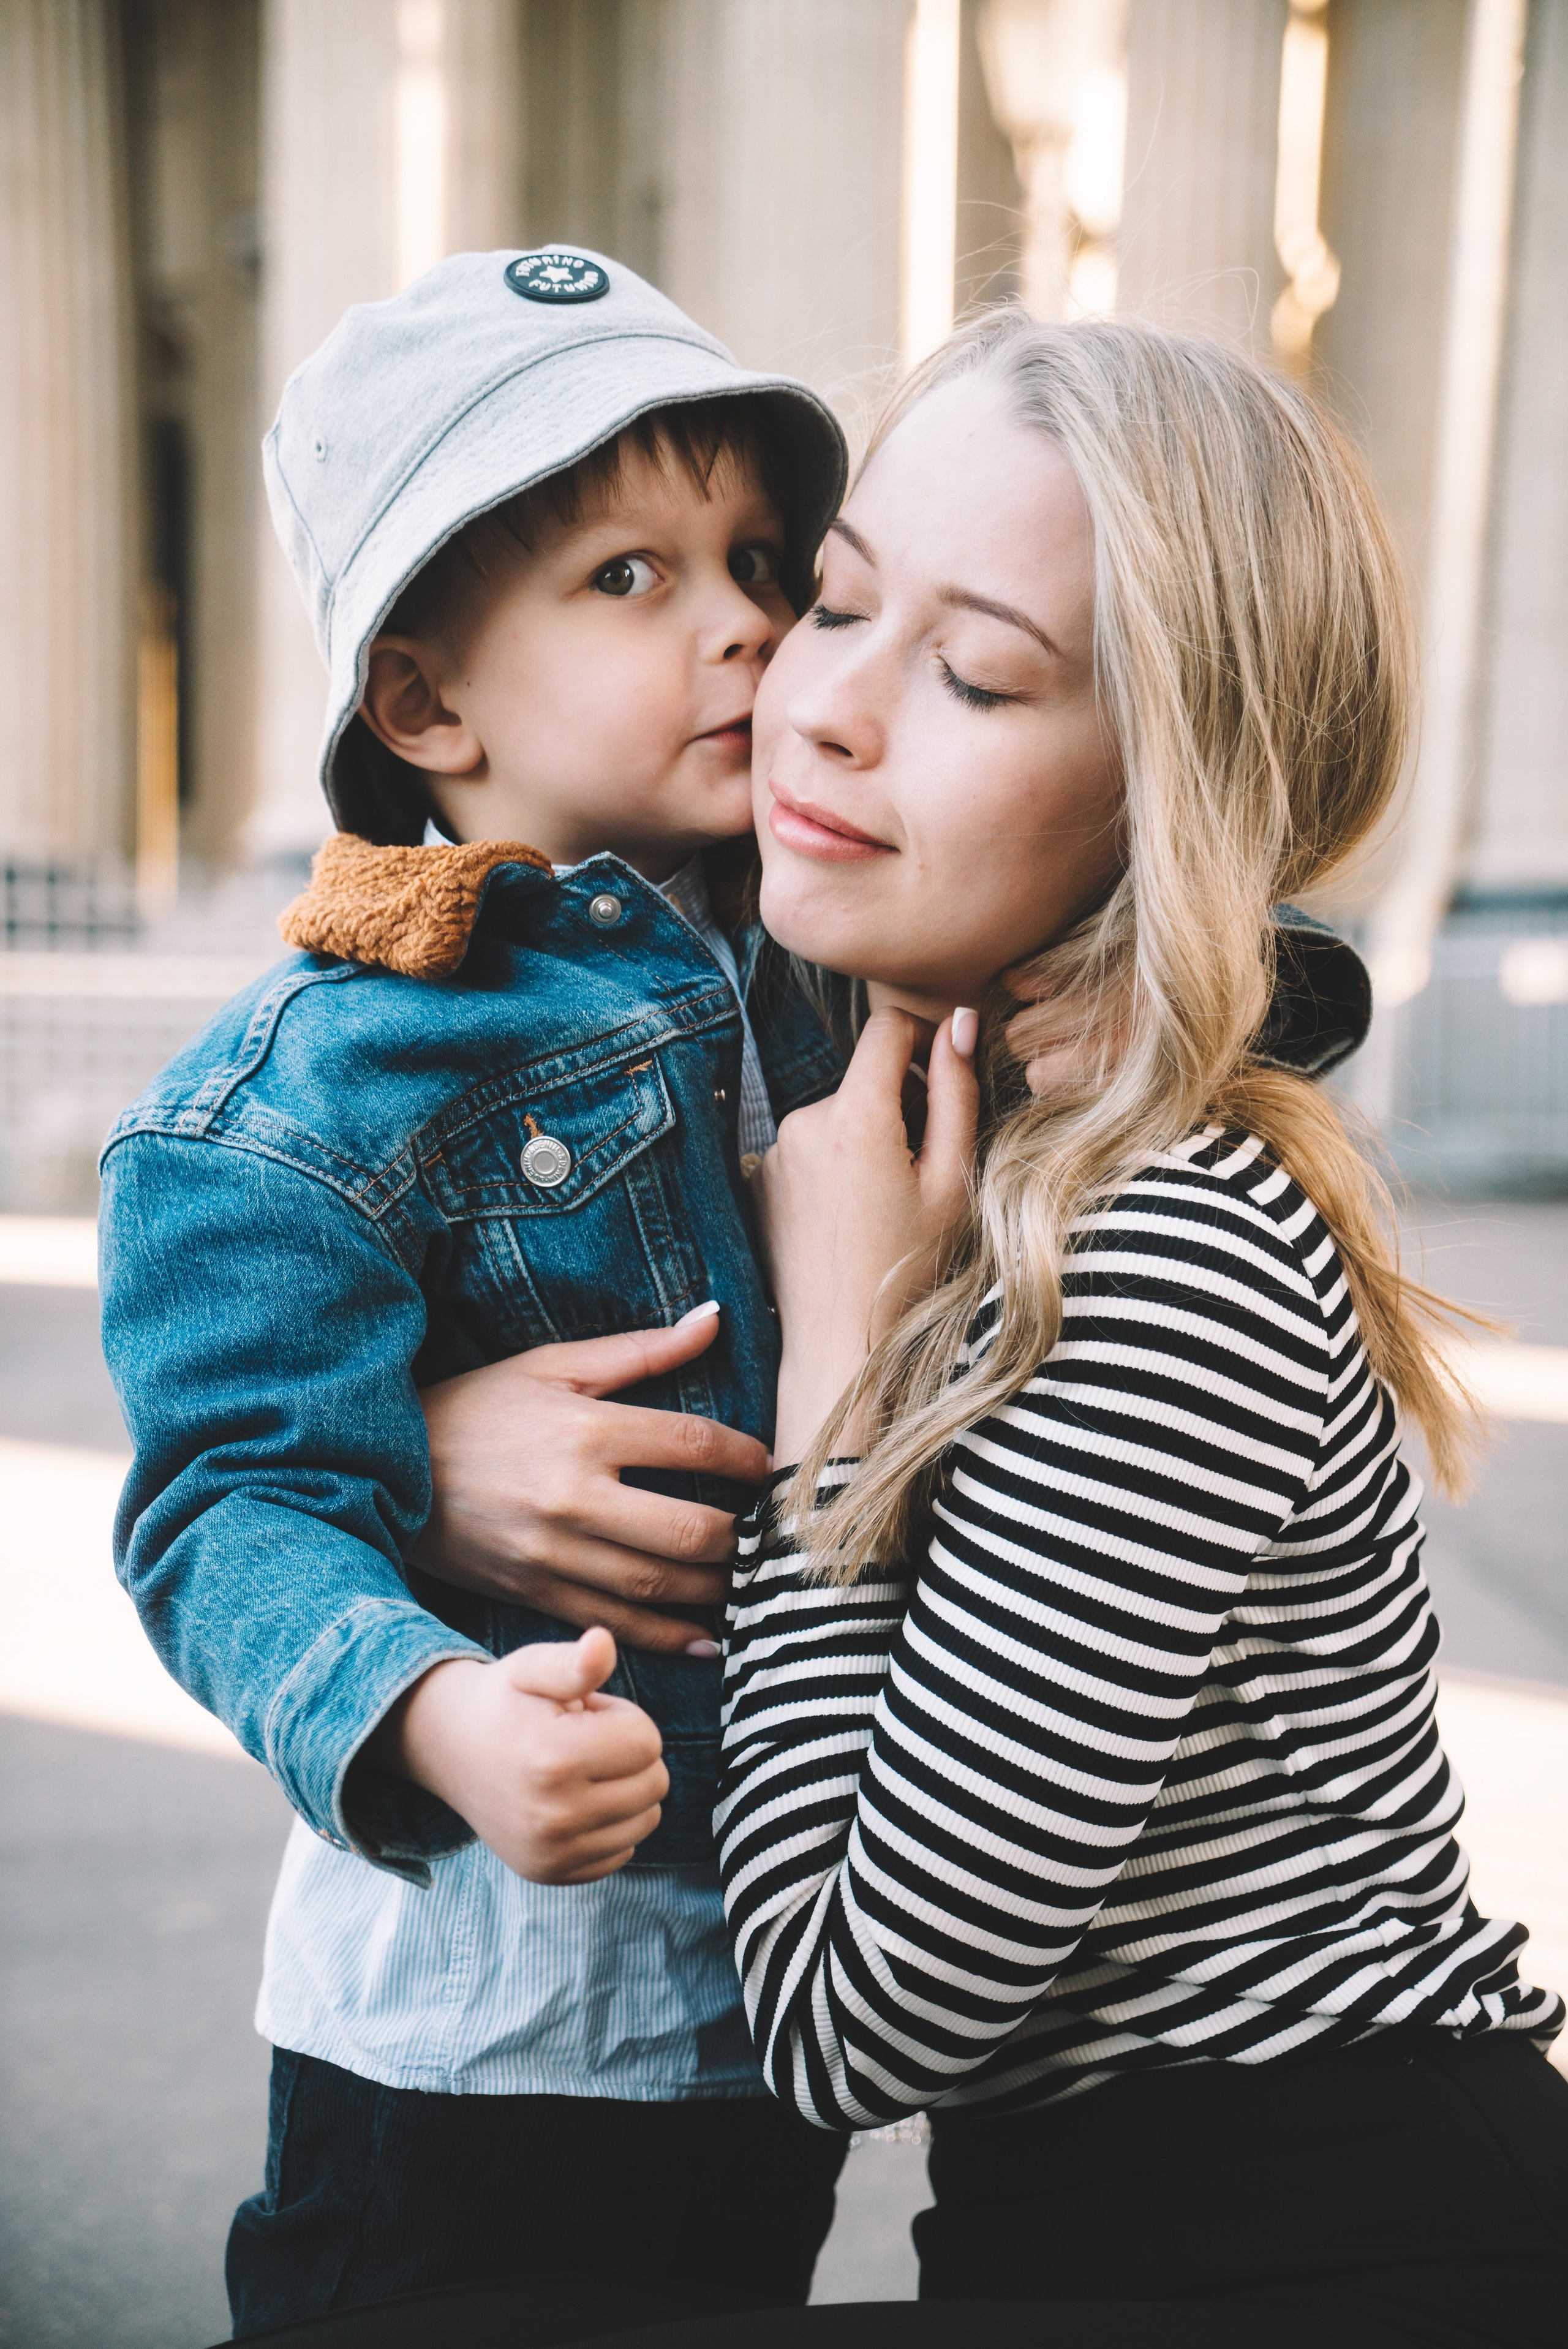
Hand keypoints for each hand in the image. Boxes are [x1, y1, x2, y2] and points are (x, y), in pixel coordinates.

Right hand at [373, 1628, 667, 1882]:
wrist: (448, 1750)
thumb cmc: (502, 1702)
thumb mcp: (532, 1667)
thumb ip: (574, 1661)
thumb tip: (604, 1641)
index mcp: (553, 1760)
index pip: (647, 1740)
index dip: (622, 1717)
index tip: (585, 1714)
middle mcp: (554, 1818)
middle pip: (654, 1782)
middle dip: (627, 1753)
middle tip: (581, 1740)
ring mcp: (553, 1853)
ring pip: (647, 1819)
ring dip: (624, 1789)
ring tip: (578, 1768)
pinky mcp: (553, 1874)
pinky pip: (624, 1851)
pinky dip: (611, 1825)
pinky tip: (574, 1801)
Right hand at [413, 1304, 769, 1653]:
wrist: (391, 1470)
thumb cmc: (478, 1408)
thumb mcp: (552, 1367)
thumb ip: (640, 1350)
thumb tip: (714, 1317)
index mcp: (584, 1431)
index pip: (691, 1444)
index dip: (745, 1457)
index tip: (767, 1465)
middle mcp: (573, 1497)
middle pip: (685, 1528)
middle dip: (741, 1536)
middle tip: (767, 1532)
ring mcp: (553, 1554)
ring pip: (657, 1584)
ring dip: (716, 1589)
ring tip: (749, 1579)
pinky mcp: (536, 1594)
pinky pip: (615, 1624)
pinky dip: (668, 1638)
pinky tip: (707, 1640)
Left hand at [755, 1007, 978, 1465]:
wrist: (841, 1342)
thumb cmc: (910, 1267)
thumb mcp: (954, 1179)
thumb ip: (958, 1091)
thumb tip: (961, 1021)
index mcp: (855, 1115)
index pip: (887, 1026)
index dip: (925, 1038)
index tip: (945, 1077)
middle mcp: (803, 1121)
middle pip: (865, 1077)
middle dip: (901, 1106)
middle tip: (924, 1170)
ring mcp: (775, 1151)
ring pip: (840, 1114)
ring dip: (869, 1138)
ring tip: (887, 1201)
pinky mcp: (760, 1178)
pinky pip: (811, 1147)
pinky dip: (837, 1164)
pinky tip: (852, 1215)